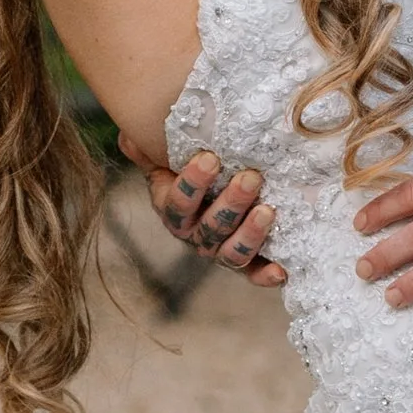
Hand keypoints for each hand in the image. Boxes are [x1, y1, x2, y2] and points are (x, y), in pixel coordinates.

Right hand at [123, 134, 287, 286]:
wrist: (218, 184)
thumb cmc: (190, 166)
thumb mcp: (167, 155)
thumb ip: (150, 147)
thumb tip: (132, 138)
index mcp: (173, 211)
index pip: (178, 204)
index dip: (192, 184)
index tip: (210, 158)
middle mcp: (195, 235)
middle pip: (210, 228)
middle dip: (231, 203)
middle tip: (251, 178)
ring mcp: (220, 250)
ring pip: (231, 252)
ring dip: (249, 234)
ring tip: (268, 211)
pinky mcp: (246, 261)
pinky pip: (253, 272)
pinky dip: (265, 274)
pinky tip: (280, 270)